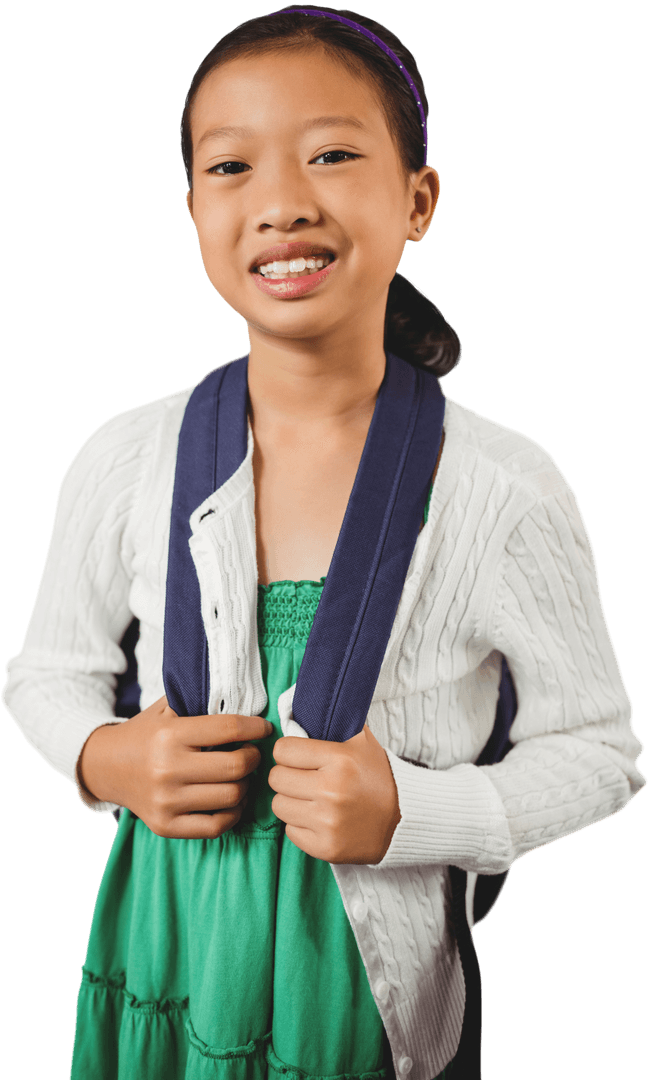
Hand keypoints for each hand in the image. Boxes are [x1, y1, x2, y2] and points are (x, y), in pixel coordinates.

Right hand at [77, 696, 273, 838]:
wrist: (105, 766)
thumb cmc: (146, 734)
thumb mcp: (166, 708)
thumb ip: (200, 699)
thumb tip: (245, 696)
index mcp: (170, 735)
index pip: (229, 728)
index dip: (256, 728)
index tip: (263, 728)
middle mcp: (167, 769)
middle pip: (236, 766)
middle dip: (254, 757)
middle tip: (252, 752)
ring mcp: (166, 801)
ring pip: (232, 797)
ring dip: (246, 785)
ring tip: (240, 775)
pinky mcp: (166, 825)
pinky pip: (216, 826)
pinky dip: (232, 813)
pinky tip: (231, 799)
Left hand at [268, 724, 400, 864]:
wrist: (404, 820)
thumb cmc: (378, 778)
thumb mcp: (361, 741)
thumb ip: (332, 723)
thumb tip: (298, 712)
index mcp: (339, 760)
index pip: (282, 750)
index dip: (288, 752)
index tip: (298, 756)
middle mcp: (331, 791)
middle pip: (276, 778)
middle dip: (287, 776)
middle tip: (304, 778)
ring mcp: (327, 822)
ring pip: (279, 805)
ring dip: (291, 800)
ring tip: (310, 798)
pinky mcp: (326, 847)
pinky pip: (290, 831)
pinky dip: (300, 825)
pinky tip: (318, 818)